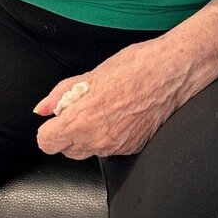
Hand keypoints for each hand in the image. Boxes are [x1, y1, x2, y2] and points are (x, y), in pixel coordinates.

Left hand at [34, 32, 196, 158]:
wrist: (174, 72)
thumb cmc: (137, 67)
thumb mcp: (92, 75)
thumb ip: (62, 95)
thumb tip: (43, 108)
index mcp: (81, 120)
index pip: (46, 142)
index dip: (49, 129)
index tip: (57, 118)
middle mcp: (97, 139)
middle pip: (66, 150)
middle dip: (68, 132)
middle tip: (83, 108)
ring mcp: (116, 147)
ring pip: (89, 150)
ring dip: (89, 135)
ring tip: (105, 109)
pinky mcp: (133, 147)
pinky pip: (110, 148)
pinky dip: (110, 135)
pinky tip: (122, 114)